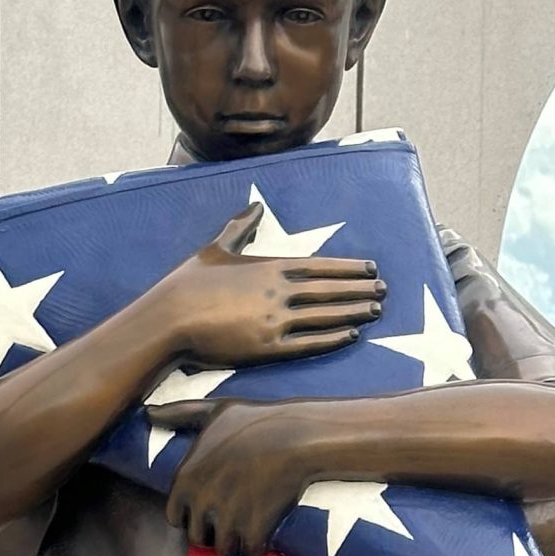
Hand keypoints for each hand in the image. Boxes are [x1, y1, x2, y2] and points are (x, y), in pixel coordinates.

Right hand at [147, 202, 383, 369]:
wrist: (170, 319)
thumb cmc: (187, 284)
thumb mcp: (216, 248)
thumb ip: (240, 228)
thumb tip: (254, 206)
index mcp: (269, 266)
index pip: (320, 266)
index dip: (348, 269)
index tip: (371, 269)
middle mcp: (278, 292)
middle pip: (329, 290)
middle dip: (359, 290)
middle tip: (385, 290)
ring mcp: (275, 321)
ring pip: (325, 315)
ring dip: (353, 312)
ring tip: (376, 311)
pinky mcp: (268, 348)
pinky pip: (309, 343)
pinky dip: (333, 339)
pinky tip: (351, 335)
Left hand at [153, 398, 330, 555]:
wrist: (296, 435)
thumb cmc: (254, 422)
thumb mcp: (213, 411)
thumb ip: (178, 415)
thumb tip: (148, 413)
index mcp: (186, 478)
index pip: (176, 518)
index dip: (193, 516)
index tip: (212, 509)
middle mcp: (202, 500)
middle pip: (198, 538)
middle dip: (214, 533)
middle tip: (234, 520)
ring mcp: (228, 516)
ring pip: (224, 550)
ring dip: (237, 544)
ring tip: (250, 527)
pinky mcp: (254, 528)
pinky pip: (252, 552)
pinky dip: (259, 546)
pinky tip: (266, 531)